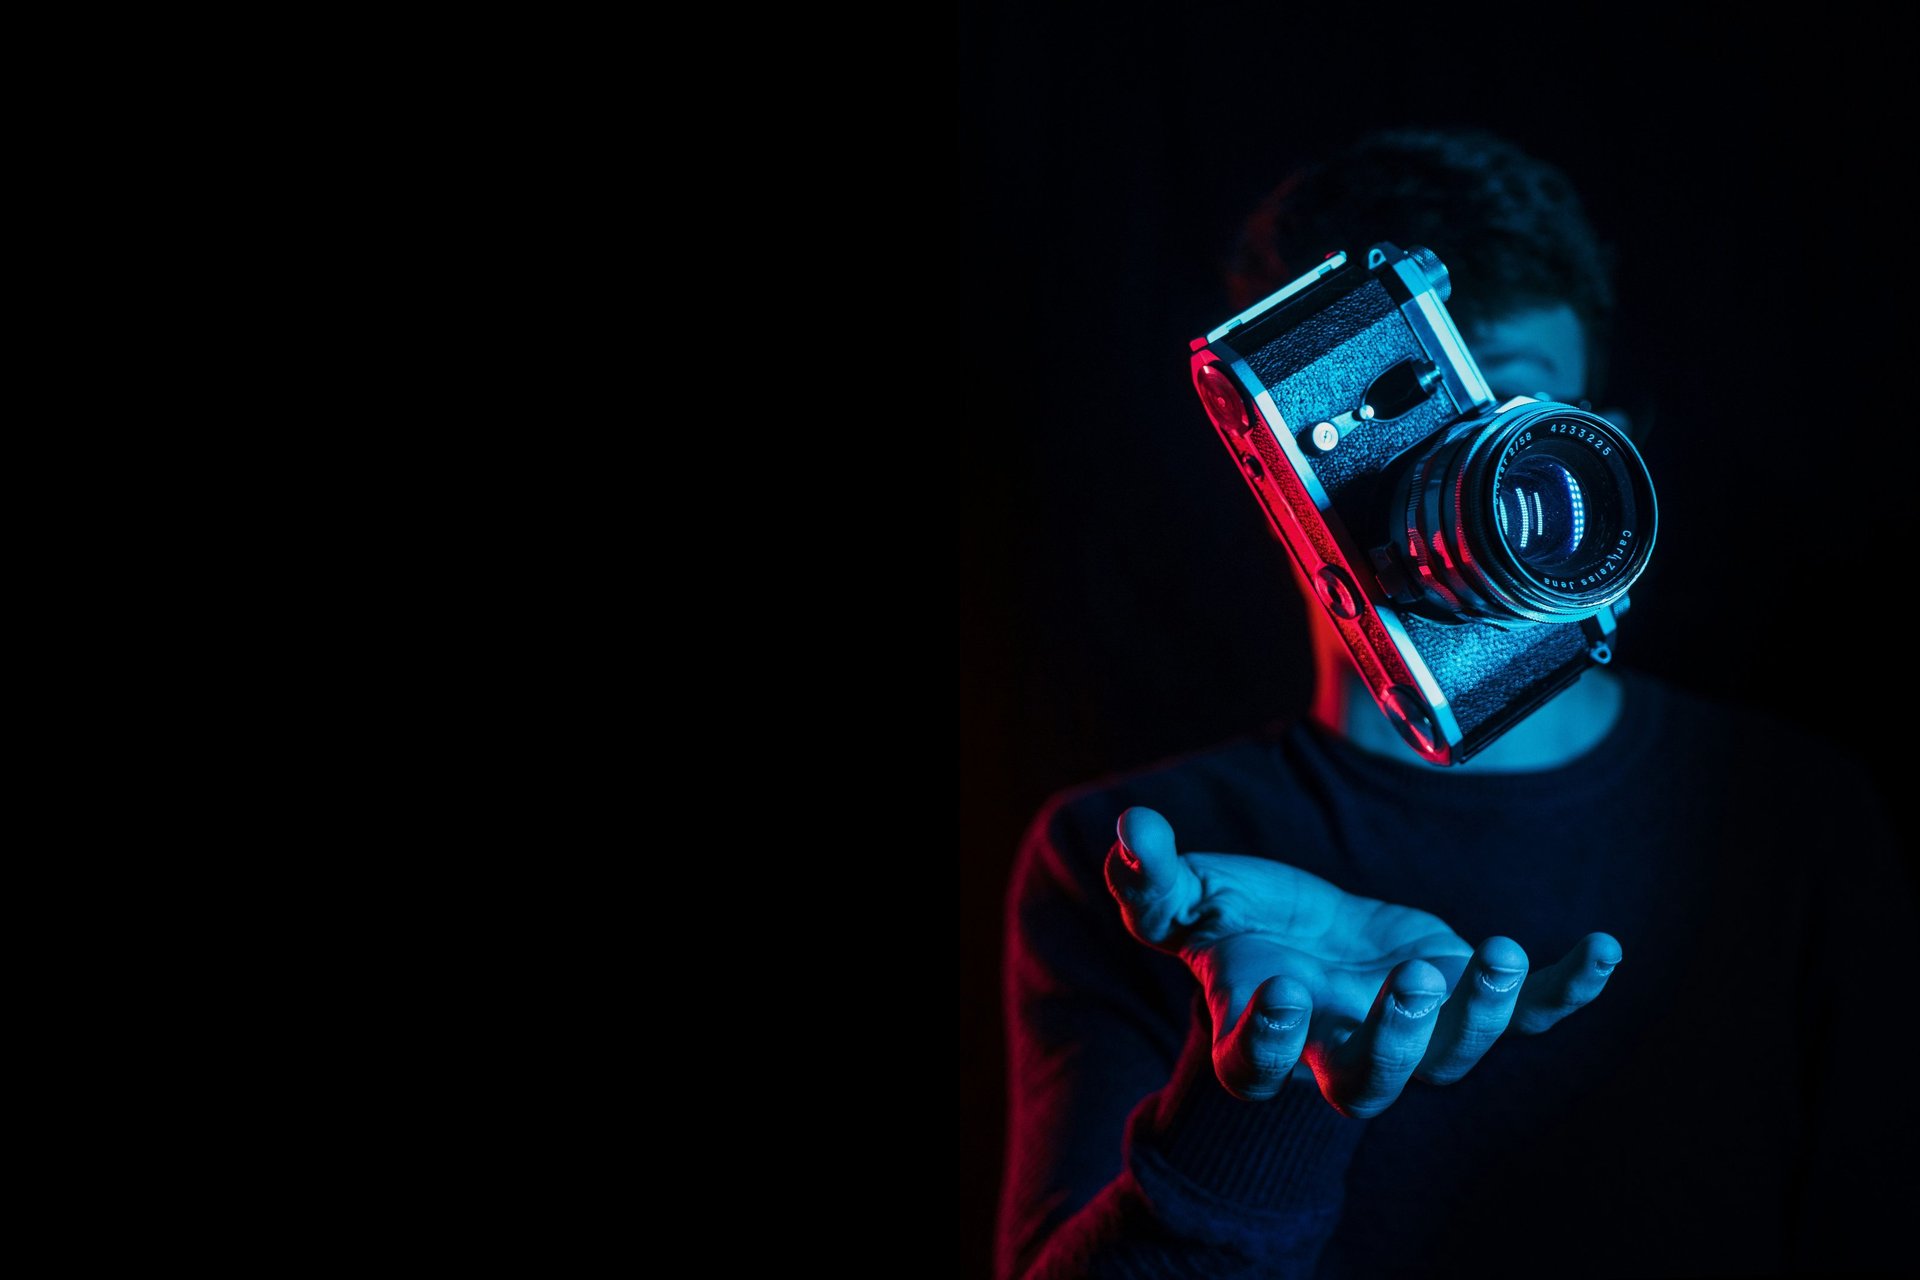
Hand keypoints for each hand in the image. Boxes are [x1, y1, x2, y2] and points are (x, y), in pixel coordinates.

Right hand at [1105, 806, 1620, 1117]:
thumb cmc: (1232, 927)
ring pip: (1452, 1055)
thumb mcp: (1184, 898)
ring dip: (1482, 1012)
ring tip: (1501, 953)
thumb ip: (1154, 875)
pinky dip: (1568, 991)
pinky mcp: (1461, 997)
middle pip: (1373, 1083)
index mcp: (1260, 1036)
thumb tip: (1132, 827)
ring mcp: (1410, 1032)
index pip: (1257, 1066)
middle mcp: (1339, 1052)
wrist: (1295, 945)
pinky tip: (1605, 950)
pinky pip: (1527, 1017)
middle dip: (1400, 1037)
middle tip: (1415, 978)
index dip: (1271, 1041)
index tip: (1287, 989)